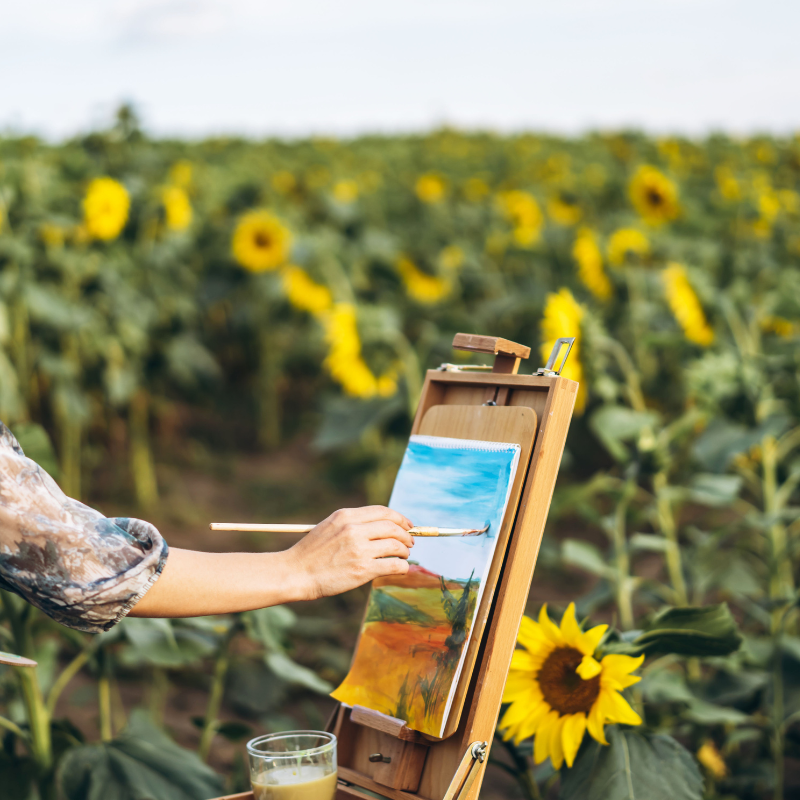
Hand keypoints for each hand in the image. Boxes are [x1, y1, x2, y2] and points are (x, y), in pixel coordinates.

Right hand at [287, 506, 413, 600]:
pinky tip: (401, 568)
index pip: (383, 511)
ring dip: (404, 551)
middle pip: (393, 527)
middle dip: (406, 535)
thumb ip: (353, 523)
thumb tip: (382, 526)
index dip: (400, 518)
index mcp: (346, 515)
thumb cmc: (312, 553)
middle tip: (410, 542)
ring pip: (396, 545)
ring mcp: (359, 549)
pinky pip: (393, 565)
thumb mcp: (330, 526)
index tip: (407, 525)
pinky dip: (402, 566)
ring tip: (404, 555)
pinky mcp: (363, 570)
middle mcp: (353, 529)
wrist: (296, 573)